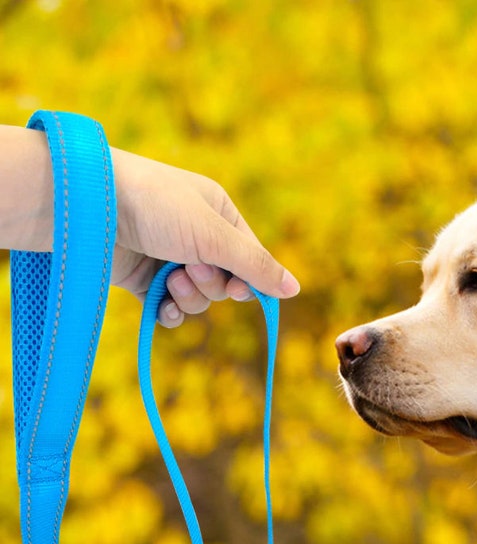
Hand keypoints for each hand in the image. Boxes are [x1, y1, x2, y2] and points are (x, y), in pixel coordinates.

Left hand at [111, 149, 299, 326]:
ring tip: (169, 278)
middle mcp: (197, 236)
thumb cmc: (156, 206)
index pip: (250, 257)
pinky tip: (162, 307)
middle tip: (190, 269)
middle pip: (226, 282)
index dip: (248, 279)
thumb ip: (256, 265)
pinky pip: (171, 308)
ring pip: (200, 298)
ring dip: (189, 295)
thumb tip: (295, 289)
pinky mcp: (144, 279)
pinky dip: (169, 312)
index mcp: (218, 214)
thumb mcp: (214, 234)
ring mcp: (169, 258)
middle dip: (210, 283)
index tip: (238, 290)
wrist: (86, 205)